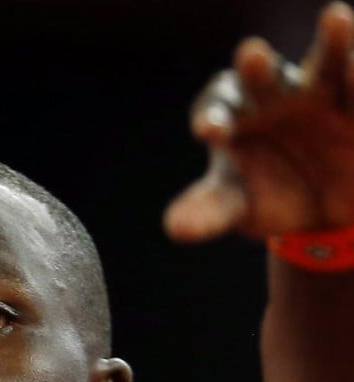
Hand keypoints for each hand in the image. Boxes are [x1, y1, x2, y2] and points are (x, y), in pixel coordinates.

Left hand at [164, 1, 353, 242]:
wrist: (320, 208)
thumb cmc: (263, 195)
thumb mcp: (235, 206)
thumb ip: (209, 212)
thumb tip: (176, 229)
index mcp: (231, 114)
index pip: (216, 109)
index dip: (212, 117)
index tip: (208, 132)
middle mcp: (274, 94)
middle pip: (262, 76)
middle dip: (257, 68)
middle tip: (251, 55)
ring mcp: (322, 92)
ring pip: (327, 62)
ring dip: (334, 42)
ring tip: (337, 17)